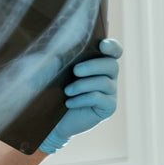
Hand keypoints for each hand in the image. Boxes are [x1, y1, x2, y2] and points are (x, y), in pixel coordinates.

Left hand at [39, 38, 122, 153]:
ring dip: (83, 85)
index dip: (111, 46)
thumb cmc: (52, 92)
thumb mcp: (50, 75)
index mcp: (97, 62)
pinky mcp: (108, 107)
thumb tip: (54, 58)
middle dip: (93, 66)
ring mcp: (110, 92)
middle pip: (111, 65)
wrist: (51, 119)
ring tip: (66, 91)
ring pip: (104, 82)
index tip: (102, 45)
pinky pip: (100, 99)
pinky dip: (83, 99)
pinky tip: (69, 103)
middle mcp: (108, 75)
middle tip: (75, 71)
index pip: (114, 51)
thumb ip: (53, 63)